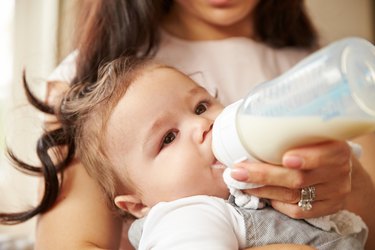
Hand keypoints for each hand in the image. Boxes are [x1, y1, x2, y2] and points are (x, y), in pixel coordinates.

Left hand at [231, 141, 351, 218]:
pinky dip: (277, 204)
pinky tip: (262, 194)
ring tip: (241, 183)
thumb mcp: (310, 132)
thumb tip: (250, 123)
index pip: (326, 155)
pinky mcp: (328, 208)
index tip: (284, 158)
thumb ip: (291, 130)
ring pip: (294, 196)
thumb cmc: (313, 143)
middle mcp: (340, 172)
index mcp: (338, 148)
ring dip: (263, 190)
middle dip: (264, 175)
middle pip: (299, 178)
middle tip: (238, 172)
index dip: (307, 158)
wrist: (335, 165)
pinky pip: (298, 211)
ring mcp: (335, 192)